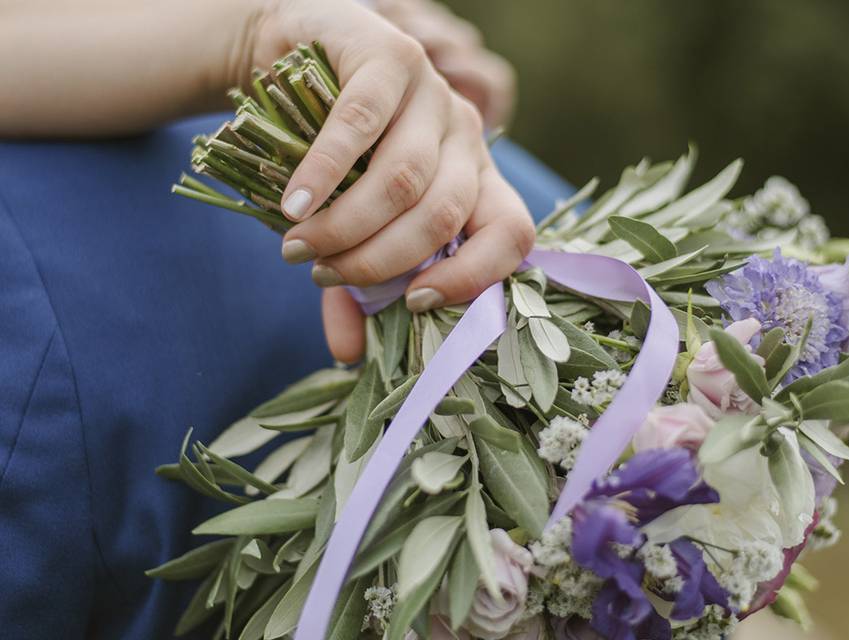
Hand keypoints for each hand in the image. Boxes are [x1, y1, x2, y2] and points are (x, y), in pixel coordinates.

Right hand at [249, 0, 533, 362]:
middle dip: (378, 261)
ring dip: (346, 225)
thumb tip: (349, 357)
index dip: (472, 279)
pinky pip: (362, 124)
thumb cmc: (332, 159)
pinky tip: (294, 203)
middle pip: (444, 215)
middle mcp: (466, 137)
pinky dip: (324, 173)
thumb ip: (357, 291)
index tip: (412, 304)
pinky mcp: (390, 55)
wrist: (293, 59)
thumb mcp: (349, 228)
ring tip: (299, 244)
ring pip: (406, 178)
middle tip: (323, 273)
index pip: (511, 234)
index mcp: (475, 181)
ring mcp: (433, 93)